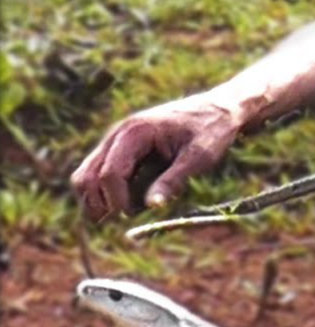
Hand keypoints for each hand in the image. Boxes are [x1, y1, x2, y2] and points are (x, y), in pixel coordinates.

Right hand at [71, 94, 241, 219]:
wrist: (216, 109)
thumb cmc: (211, 131)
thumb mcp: (200, 157)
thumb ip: (174, 179)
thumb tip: (152, 206)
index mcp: (135, 132)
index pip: (110, 173)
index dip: (117, 200)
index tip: (133, 216)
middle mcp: (117, 134)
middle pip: (87, 176)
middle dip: (102, 203)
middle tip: (130, 218)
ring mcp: (115, 141)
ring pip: (86, 176)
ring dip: (100, 200)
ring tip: (130, 211)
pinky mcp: (119, 149)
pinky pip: (98, 174)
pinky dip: (106, 192)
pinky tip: (132, 202)